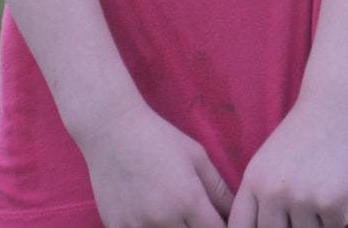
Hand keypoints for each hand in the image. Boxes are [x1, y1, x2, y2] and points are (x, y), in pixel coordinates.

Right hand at [78, 103, 232, 227]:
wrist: (111, 128)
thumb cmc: (158, 137)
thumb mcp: (196, 156)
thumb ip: (218, 189)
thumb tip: (236, 213)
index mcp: (189, 200)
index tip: (218, 222)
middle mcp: (164, 218)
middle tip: (194, 218)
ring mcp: (137, 225)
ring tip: (175, 219)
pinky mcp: (116, 226)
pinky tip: (150, 220)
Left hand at [228, 96, 347, 227]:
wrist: (335, 108)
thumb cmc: (300, 138)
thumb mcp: (266, 164)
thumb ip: (259, 199)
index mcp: (253, 181)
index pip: (239, 227)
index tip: (269, 225)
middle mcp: (273, 192)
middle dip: (290, 226)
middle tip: (302, 199)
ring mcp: (302, 198)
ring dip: (316, 220)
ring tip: (320, 187)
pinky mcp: (332, 202)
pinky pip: (334, 225)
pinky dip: (338, 213)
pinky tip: (337, 186)